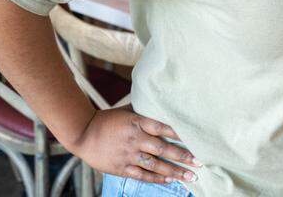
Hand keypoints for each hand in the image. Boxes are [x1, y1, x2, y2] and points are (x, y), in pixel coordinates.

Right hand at [71, 107, 200, 184]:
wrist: (83, 133)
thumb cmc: (108, 119)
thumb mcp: (127, 110)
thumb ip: (145, 110)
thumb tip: (164, 102)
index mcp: (137, 122)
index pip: (163, 127)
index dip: (180, 134)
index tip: (196, 138)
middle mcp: (135, 139)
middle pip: (163, 148)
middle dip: (183, 156)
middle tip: (200, 161)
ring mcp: (128, 155)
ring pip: (155, 165)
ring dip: (174, 171)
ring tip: (190, 176)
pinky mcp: (121, 167)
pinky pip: (142, 175)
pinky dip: (156, 178)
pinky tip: (170, 180)